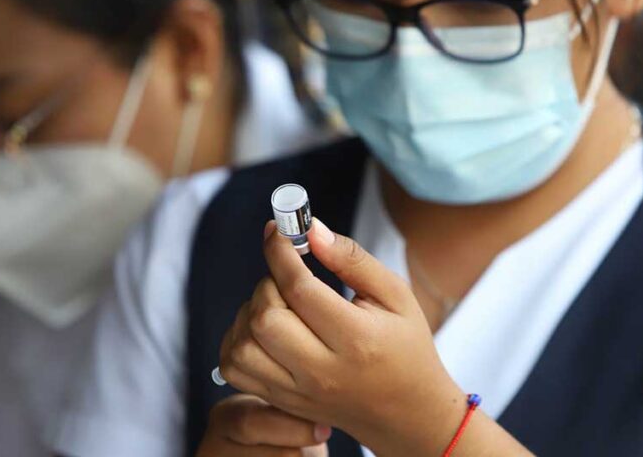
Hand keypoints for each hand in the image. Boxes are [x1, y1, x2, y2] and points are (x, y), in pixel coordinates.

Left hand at [218, 219, 466, 456]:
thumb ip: (352, 259)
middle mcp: (323, 371)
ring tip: (277, 305)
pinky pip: (235, 369)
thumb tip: (311, 230)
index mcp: (357, 339)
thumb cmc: (405, 347)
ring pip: (242, 346)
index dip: (280, 252)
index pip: (300, 289)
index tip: (277, 231)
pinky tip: (263, 329)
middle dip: (267, 284)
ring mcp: (299, 391)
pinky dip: (237, 341)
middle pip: (264, 318)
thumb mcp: (395, 295)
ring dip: (250, 313)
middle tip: (287, 278)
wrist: (407, 413)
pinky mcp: (283, 401)